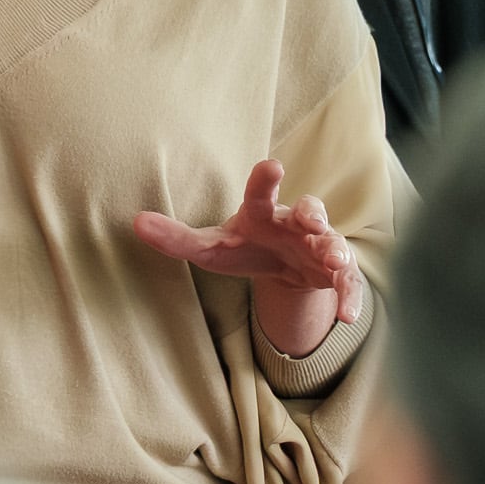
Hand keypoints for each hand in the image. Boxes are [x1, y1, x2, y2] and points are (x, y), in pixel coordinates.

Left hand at [135, 159, 366, 358]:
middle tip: (311, 219)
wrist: (283, 266)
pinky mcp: (336, 271)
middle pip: (308, 210)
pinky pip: (347, 282)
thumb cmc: (244, 247)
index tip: (272, 165)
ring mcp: (319, 245)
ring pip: (333, 243)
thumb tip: (135, 222)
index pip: (261, 192)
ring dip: (336, 251)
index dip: (265, 179)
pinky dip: (349, 297)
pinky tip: (347, 318)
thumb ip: (176, 238)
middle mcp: (295, 222)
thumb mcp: (210, 247)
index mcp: (262, 212)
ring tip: (335, 263)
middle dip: (312, 213)